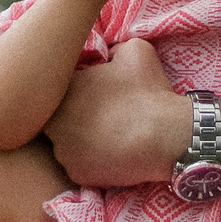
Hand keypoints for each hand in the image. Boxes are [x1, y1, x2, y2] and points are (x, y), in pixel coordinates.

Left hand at [37, 38, 179, 186]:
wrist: (166, 136)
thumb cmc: (150, 92)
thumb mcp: (136, 51)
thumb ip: (114, 48)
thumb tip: (110, 53)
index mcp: (64, 89)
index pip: (58, 91)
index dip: (75, 95)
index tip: (93, 98)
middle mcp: (55, 120)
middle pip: (56, 120)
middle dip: (71, 119)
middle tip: (98, 120)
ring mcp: (63, 149)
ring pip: (64, 145)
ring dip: (79, 143)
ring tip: (105, 139)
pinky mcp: (76, 173)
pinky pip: (78, 167)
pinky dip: (91, 164)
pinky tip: (110, 156)